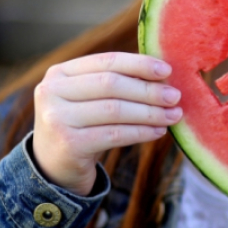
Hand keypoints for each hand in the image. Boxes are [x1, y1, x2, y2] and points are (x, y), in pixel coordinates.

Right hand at [33, 52, 181, 195]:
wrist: (54, 166)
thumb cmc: (83, 125)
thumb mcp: (91, 98)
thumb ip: (118, 82)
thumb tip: (164, 76)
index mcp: (60, 72)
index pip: (107, 61)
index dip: (139, 64)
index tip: (167, 70)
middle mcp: (52, 91)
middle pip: (111, 84)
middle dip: (148, 90)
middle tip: (175, 96)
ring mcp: (57, 118)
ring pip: (115, 110)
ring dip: (150, 113)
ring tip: (173, 115)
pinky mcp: (68, 144)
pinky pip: (114, 134)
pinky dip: (141, 132)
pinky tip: (159, 132)